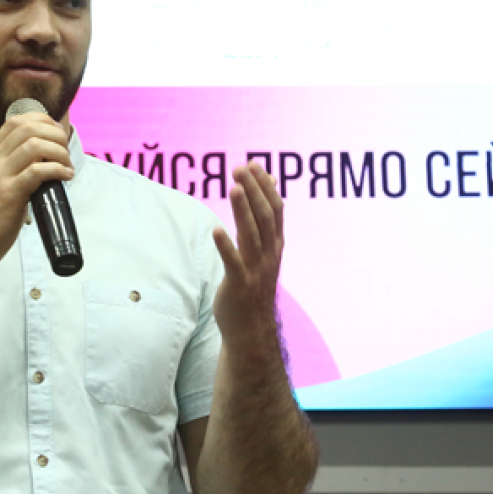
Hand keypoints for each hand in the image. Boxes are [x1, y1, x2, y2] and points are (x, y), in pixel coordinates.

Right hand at [0, 113, 73, 274]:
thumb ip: (10, 170)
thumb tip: (41, 164)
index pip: (15, 122)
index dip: (42, 121)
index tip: (57, 133)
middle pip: (28, 128)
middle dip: (55, 134)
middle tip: (66, 150)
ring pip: (35, 145)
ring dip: (59, 151)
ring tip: (67, 164)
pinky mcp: (9, 194)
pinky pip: (38, 171)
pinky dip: (57, 169)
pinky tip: (65, 176)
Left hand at [212, 162, 283, 349]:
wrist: (252, 329)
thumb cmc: (253, 287)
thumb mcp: (263, 254)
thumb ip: (264, 224)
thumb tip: (265, 189)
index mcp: (275, 246)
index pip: (275, 210)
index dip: (266, 187)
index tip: (254, 164)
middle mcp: (269, 255)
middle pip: (265, 217)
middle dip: (254, 191)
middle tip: (241, 168)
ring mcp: (256, 270)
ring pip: (252, 235)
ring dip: (243, 210)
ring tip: (235, 187)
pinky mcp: (240, 285)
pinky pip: (234, 263)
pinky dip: (226, 247)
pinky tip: (216, 230)